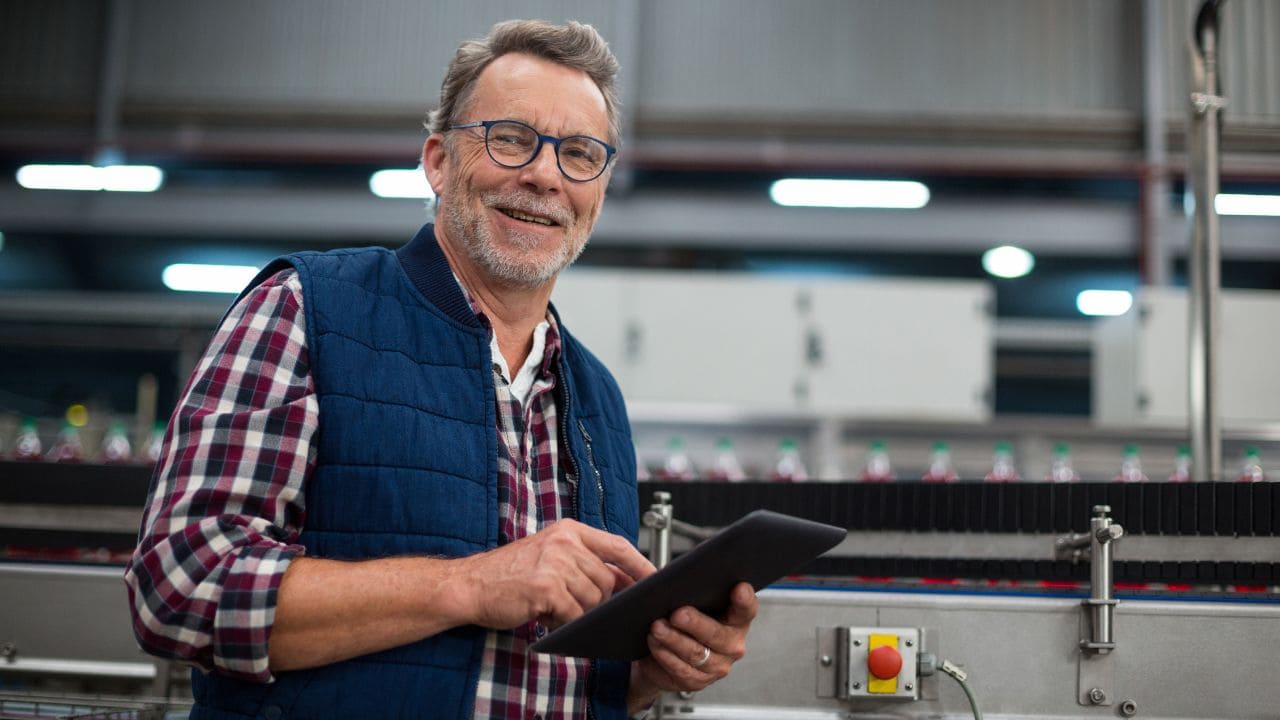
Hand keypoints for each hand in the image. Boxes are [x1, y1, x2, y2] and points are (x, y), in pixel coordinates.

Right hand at [449, 519, 654, 629]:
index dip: (641, 565)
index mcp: (569, 530)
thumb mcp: (550, 556)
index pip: (618, 546)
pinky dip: (564, 621)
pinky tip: (545, 614)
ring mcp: (556, 563)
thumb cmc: (508, 574)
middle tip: (570, 604)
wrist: (469, 585)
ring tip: (552, 606)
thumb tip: (625, 582)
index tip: (655, 580)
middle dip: (597, 600)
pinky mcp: (547, 587)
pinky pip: (574, 613)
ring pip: (593, 600)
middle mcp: (565, 542)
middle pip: (607, 580)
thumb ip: (585, 563)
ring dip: (577, 611)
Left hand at [627, 582, 757, 710]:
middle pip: (717, 634)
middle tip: (677, 614)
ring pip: (696, 652)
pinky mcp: (698, 681)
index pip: (746, 609)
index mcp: (737, 619)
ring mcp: (717, 665)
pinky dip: (665, 654)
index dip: (745, 599)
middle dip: (695, 623)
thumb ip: (682, 586)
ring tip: (657, 627)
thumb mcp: (685, 600)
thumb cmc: (680, 619)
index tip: (739, 587)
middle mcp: (732, 644)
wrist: (661, 655)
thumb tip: (659, 571)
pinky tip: (654, 642)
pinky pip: (681, 669)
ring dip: (673, 639)